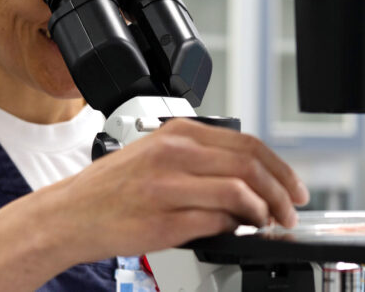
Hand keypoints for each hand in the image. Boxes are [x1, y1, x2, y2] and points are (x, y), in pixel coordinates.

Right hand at [33, 118, 309, 262]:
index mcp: (177, 133)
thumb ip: (200, 159)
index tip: (293, 187)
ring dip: (264, 212)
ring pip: (239, 193)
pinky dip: (235, 228)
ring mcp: (168, 187)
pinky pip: (216, 222)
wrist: (70, 213)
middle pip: (250, 167)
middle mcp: (174, 153)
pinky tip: (236, 231)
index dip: (280, 168)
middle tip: (290, 210)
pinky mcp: (164, 220)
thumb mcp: (155, 154)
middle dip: (281, 192)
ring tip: (267, 223)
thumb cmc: (111, 187)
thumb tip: (249, 179)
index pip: (248, 144)